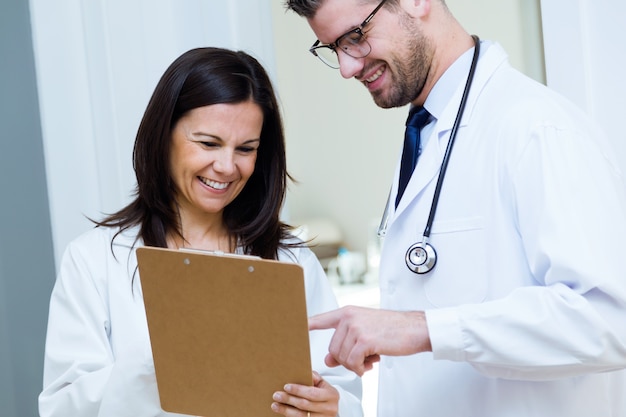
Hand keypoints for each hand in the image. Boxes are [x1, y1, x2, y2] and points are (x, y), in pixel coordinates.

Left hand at [271, 371, 338, 416]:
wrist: (331, 411)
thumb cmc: (325, 396)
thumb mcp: (323, 384)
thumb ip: (315, 377)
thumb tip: (304, 371)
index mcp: (332, 395)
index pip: (312, 393)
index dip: (298, 390)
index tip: (286, 386)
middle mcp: (330, 409)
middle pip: (305, 405)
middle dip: (289, 399)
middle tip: (277, 395)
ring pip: (301, 416)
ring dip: (286, 410)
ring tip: (275, 405)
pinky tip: (282, 412)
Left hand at [309, 306, 431, 375]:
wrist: (415, 328)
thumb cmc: (392, 330)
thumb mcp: (365, 334)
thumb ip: (345, 344)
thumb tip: (327, 361)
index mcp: (348, 312)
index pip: (321, 319)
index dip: (307, 324)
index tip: (293, 327)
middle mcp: (349, 317)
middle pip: (333, 348)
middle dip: (345, 359)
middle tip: (364, 359)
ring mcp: (356, 328)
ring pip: (342, 357)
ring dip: (355, 365)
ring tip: (370, 359)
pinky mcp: (365, 340)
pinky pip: (353, 362)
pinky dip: (361, 368)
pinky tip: (371, 364)